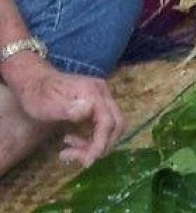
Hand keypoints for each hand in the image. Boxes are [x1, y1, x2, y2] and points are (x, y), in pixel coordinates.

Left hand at [3, 53, 124, 166]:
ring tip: (69, 152)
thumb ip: (68, 108)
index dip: (101, 143)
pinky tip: (71, 141)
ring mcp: (100, 98)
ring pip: (111, 127)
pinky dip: (91, 138)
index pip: (107, 122)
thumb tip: (89, 110)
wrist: (33, 80)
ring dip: (95, 144)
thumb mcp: (47, 104)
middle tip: (82, 159)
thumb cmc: (37, 94)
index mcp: (93, 93)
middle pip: (117, 124)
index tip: (88, 161)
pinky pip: (102, 125)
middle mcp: (102, 94)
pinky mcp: (96, 104)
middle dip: (102, 145)